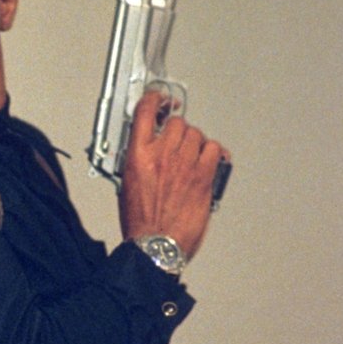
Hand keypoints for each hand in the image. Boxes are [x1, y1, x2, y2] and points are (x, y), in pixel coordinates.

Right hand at [119, 90, 228, 258]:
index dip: (154, 99)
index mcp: (138, 155)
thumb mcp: (127, 183)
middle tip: (177, 141)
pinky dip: (214, 153)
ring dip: (195, 142)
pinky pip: (215, 150)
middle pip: (177, 123)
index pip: (145, 112)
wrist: (155, 244)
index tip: (159, 98)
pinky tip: (209, 162)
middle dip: (178, 130)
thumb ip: (139, 160)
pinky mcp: (204, 176)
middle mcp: (162, 155)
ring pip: (197, 134)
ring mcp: (185, 164)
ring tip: (191, 156)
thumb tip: (148, 149)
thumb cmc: (141, 221)